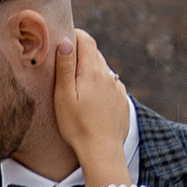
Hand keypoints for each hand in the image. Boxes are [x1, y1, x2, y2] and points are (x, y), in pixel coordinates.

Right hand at [49, 27, 132, 186]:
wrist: (102, 151)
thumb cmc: (77, 126)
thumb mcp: (63, 96)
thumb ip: (65, 67)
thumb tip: (66, 41)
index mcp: (92, 72)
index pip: (86, 40)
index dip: (74, 35)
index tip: (63, 38)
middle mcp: (108, 76)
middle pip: (95, 53)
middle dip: (81, 52)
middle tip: (65, 60)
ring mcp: (118, 89)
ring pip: (103, 69)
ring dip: (91, 69)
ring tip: (77, 83)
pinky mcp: (122, 101)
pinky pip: (111, 85)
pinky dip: (101, 84)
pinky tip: (92, 99)